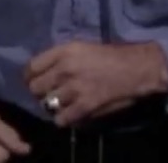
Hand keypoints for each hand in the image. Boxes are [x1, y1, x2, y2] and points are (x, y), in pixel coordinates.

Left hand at [24, 41, 167, 126]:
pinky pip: (61, 119)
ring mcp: (74, 89)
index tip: (33, 82)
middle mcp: (65, 69)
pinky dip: (64, 119)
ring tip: (62, 105)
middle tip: (49, 95)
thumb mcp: (82, 47)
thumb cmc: (113, 56)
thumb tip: (44, 71)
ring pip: (47, 105)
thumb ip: (61, 58)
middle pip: (35, 88)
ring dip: (53, 107)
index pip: (31, 67)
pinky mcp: (85, 106)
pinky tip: (72, 114)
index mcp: (64, 51)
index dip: (29, 78)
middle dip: (40, 93)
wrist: (138, 68)